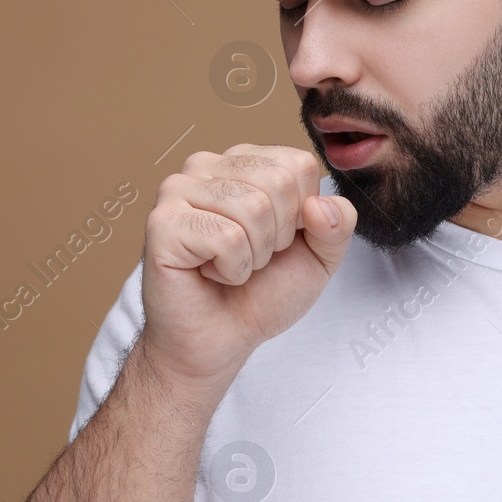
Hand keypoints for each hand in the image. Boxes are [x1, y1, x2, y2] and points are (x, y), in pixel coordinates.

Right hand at [136, 144, 355, 388]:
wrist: (221, 339)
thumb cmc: (263, 293)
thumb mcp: (320, 257)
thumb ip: (339, 225)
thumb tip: (321, 204)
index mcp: (244, 162)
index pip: (300, 164)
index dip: (303, 215)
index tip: (278, 240)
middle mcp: (207, 165)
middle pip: (279, 182)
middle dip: (279, 236)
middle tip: (252, 256)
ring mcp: (179, 189)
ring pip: (253, 207)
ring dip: (255, 255)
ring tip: (230, 265)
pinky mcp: (162, 222)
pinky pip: (226, 237)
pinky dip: (231, 269)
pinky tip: (210, 273)